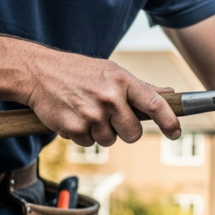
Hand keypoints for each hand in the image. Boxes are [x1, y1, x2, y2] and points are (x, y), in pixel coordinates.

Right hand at [23, 50, 180, 146]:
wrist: (38, 72)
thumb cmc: (80, 72)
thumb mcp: (112, 72)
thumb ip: (141, 87)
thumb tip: (169, 94)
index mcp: (122, 81)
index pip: (155, 105)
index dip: (169, 122)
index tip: (176, 133)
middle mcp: (109, 98)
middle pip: (133, 133)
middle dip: (126, 131)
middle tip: (113, 117)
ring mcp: (91, 114)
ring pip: (110, 141)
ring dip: (101, 132)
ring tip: (88, 112)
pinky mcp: (73, 128)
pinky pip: (89, 143)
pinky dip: (83, 135)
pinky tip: (75, 116)